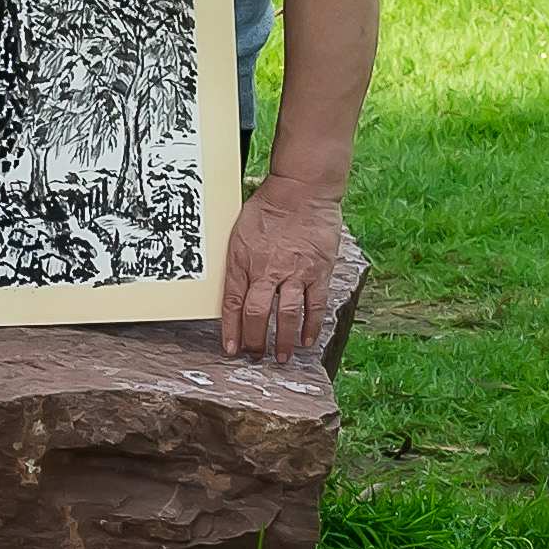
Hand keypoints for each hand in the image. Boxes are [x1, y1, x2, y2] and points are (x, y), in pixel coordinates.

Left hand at [222, 185, 353, 363]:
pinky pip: (315, 306)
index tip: (230, 348)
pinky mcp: (318, 272)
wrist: (300, 191)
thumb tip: (231, 284)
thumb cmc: (266, 208)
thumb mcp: (238, 231)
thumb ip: (237, 260)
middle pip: (257, 313)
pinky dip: (311, 326)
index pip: (231, 302)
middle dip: (254, 340)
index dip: (230, 329)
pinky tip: (307, 341)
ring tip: (280, 358)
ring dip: (282, 341)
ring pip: (286, 315)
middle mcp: (267, 270)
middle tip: (254, 356)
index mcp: (242, 260)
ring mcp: (294, 273)